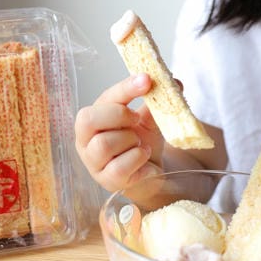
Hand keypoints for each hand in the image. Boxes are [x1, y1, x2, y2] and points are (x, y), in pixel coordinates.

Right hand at [74, 73, 163, 192]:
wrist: (150, 172)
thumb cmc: (142, 142)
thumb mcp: (148, 119)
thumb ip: (155, 102)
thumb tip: (175, 83)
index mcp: (93, 118)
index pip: (103, 98)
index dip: (125, 88)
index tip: (146, 80)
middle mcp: (86, 140)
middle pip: (89, 119)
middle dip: (118, 115)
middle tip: (137, 120)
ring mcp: (94, 162)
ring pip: (104, 144)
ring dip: (130, 141)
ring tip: (140, 144)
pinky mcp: (106, 181)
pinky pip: (119, 168)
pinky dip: (137, 159)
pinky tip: (144, 158)